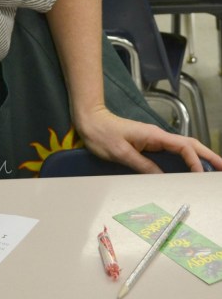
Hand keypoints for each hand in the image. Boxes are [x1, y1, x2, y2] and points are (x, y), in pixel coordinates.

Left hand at [76, 106, 221, 172]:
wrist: (89, 121)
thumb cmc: (102, 134)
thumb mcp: (120, 152)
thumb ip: (142, 165)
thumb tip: (161, 177)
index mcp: (154, 135)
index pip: (183, 147)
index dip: (195, 161)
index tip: (201, 175)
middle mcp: (157, 136)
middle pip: (190, 145)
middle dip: (208, 156)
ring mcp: (154, 140)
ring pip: (183, 148)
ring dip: (199, 158)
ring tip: (213, 170)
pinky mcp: (148, 144)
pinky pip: (172, 152)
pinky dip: (185, 159)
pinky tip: (190, 168)